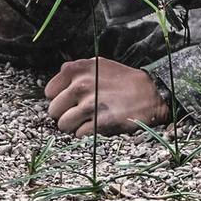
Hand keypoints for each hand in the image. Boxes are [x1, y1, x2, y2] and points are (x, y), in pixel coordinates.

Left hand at [44, 57, 169, 136]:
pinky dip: (87, 134)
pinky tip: (98, 125)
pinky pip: (79, 135)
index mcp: (78, 69)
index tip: (70, 101)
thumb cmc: (123, 80)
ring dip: (74, 126)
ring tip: (89, 120)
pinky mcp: (100, 122)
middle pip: (53, 111)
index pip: (49, 92)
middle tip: (80, 113)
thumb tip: (54, 88)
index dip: (59, 98)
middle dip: (65, 114)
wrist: (150, 92)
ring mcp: (90, 103)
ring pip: (63, 125)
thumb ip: (75, 73)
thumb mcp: (98, 65)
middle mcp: (81, 84)